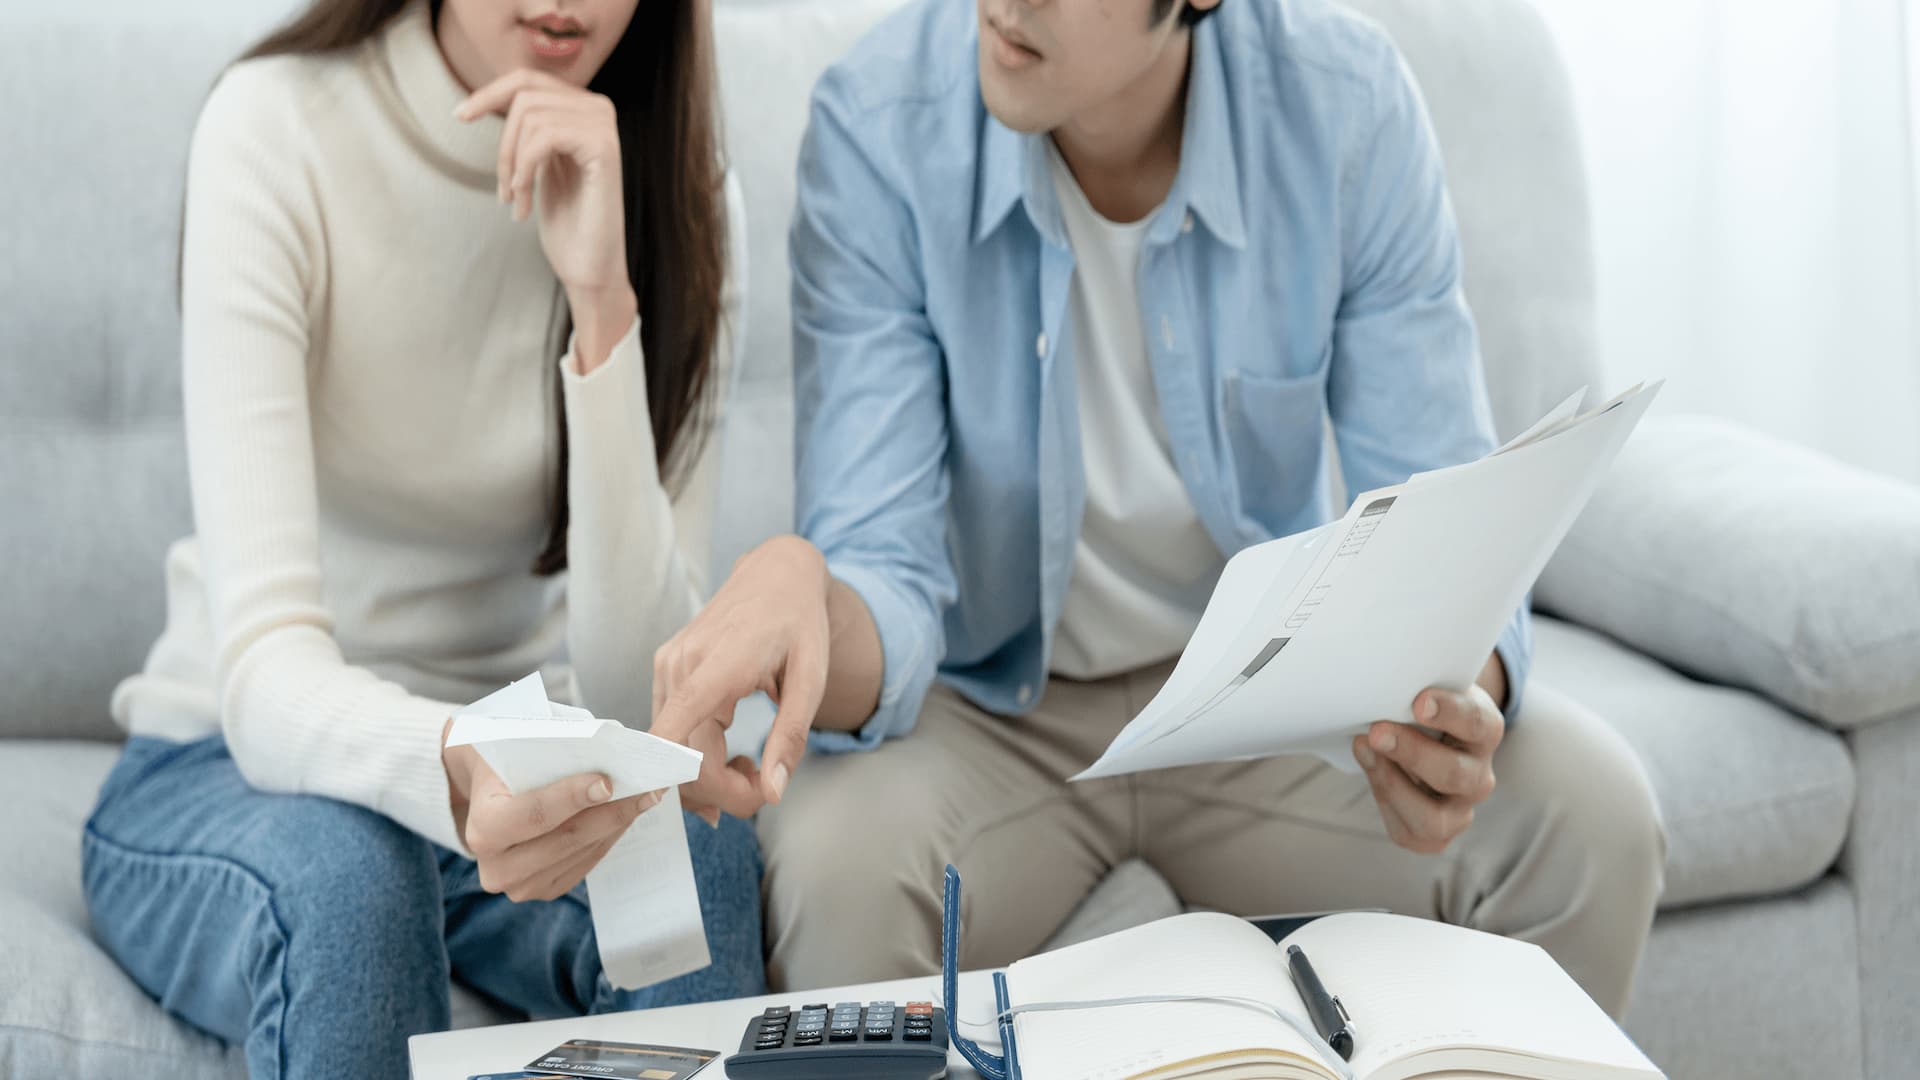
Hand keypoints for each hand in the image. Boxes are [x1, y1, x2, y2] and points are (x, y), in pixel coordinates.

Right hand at [443, 728, 662, 900]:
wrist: (483, 788)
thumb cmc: (502, 758)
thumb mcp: (512, 742)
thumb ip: (549, 747)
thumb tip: (603, 750)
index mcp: (482, 828)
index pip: (533, 815)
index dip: (571, 798)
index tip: (607, 782)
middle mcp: (496, 867)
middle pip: (566, 838)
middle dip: (610, 811)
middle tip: (648, 787)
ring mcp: (520, 885)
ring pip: (582, 852)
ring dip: (618, 823)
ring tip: (647, 796)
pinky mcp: (545, 888)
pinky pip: (587, 863)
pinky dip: (610, 836)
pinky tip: (630, 813)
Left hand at [454, 69, 635, 369]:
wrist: (588, 268)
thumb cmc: (565, 224)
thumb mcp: (538, 165)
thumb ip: (528, 129)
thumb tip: (491, 95)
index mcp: (584, 110)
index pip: (527, 80)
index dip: (489, 92)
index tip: (459, 117)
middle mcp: (599, 110)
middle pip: (525, 94)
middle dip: (502, 143)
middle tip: (503, 190)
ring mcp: (604, 127)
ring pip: (530, 115)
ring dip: (512, 163)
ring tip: (518, 200)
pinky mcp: (604, 148)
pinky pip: (544, 136)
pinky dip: (524, 167)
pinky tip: (525, 198)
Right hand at [651, 536, 831, 823]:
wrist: (777, 574)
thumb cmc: (799, 624)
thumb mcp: (810, 681)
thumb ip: (789, 738)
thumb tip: (772, 794)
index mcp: (717, 666)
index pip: (679, 740)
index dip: (697, 787)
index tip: (740, 805)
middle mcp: (680, 665)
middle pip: (678, 757)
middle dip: (720, 791)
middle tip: (763, 790)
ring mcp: (667, 666)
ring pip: (669, 750)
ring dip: (707, 776)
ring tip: (754, 767)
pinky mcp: (665, 670)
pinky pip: (669, 731)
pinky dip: (696, 756)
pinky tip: (732, 754)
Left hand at [1351, 679, 1503, 854]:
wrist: (1422, 741)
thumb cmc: (1419, 710)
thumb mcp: (1422, 691)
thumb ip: (1409, 690)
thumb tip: (1375, 693)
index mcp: (1485, 731)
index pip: (1477, 723)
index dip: (1450, 713)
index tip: (1418, 702)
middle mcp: (1479, 776)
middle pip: (1455, 775)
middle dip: (1411, 753)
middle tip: (1376, 731)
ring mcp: (1461, 810)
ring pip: (1434, 818)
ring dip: (1392, 785)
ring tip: (1365, 751)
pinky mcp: (1436, 834)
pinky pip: (1410, 833)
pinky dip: (1385, 804)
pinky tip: (1372, 772)